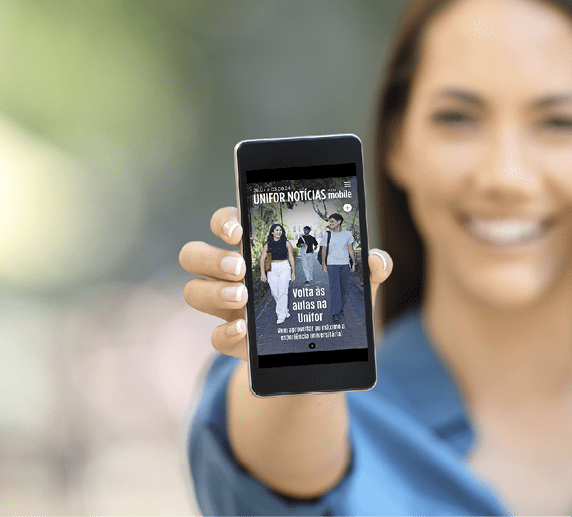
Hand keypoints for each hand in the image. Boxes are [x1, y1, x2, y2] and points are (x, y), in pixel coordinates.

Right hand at [180, 207, 392, 361]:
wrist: (326, 348)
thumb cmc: (333, 299)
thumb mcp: (354, 282)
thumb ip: (368, 268)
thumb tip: (377, 260)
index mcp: (259, 248)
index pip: (225, 223)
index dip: (223, 221)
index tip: (239, 230)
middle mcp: (235, 273)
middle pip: (194, 254)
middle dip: (211, 257)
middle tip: (241, 267)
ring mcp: (230, 307)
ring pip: (194, 291)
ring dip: (213, 292)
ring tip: (244, 296)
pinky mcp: (237, 340)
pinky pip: (214, 336)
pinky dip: (225, 332)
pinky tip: (245, 329)